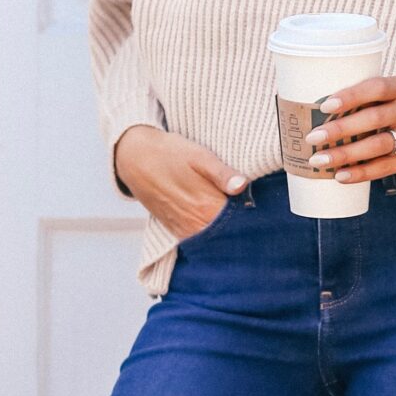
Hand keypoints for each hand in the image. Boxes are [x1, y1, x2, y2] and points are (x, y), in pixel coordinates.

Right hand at [114, 125, 246, 238]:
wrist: (135, 158)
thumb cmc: (170, 153)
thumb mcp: (200, 156)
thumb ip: (222, 174)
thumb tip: (242, 186)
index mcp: (207, 206)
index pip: (240, 223)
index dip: (252, 219)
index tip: (260, 214)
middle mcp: (195, 224)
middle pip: (227, 236)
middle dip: (240, 230)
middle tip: (250, 219)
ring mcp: (183, 229)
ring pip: (211, 241)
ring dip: (224, 235)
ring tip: (233, 222)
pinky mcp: (173, 229)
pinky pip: (195, 241)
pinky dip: (207, 237)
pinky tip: (213, 225)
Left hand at [306, 76, 395, 181]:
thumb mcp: (393, 96)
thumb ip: (366, 100)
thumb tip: (317, 114)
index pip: (377, 88)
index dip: (351, 96)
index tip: (325, 106)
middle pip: (374, 119)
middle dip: (341, 129)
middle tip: (313, 137)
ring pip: (378, 145)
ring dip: (345, 154)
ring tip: (319, 160)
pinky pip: (385, 167)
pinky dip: (361, 172)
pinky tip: (340, 176)